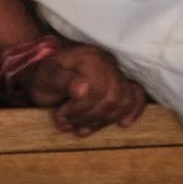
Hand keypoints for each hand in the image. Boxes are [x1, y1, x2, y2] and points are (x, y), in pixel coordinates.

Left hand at [14, 41, 147, 134]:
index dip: (79, 110)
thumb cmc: (45, 77)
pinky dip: (133, 111)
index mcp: (89, 58)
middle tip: (70, 122)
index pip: (96, 90)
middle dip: (89, 117)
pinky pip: (137, 95)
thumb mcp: (45, 79)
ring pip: (123, 101)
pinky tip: (124, 123)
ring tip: (82, 125)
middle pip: (112, 99)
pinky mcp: (123, 82)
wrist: (49, 72)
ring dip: (102, 120)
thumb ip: (62, 82)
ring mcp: (117, 71)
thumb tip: (83, 89)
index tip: (60, 116)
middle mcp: (107, 61)